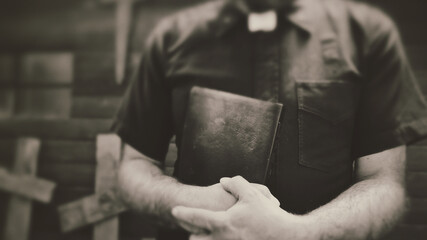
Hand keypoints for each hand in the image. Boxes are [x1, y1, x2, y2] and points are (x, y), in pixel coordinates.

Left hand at [172, 176, 306, 239]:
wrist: (288, 237)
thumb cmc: (270, 216)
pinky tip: (225, 237)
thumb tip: (224, 181)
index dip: (183, 213)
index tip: (174, 210)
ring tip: (206, 233)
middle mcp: (222, 239)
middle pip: (195, 239)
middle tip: (193, 227)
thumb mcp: (253, 194)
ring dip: (204, 239)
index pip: (196, 217)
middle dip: (192, 232)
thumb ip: (236, 184)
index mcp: (223, 223)